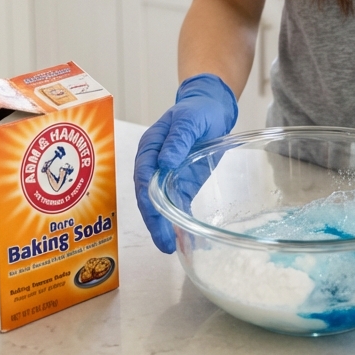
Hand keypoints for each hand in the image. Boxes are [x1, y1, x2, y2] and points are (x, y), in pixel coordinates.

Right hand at [134, 74, 237, 252]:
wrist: (211, 108)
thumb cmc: (197, 110)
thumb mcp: (189, 120)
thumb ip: (178, 139)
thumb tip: (164, 162)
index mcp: (149, 147)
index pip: (143, 176)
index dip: (147, 198)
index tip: (155, 216)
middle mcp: (153, 164)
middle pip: (147, 196)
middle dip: (153, 220)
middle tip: (163, 241)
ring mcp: (166, 176)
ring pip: (158, 204)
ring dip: (161, 225)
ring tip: (168, 246)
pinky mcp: (180, 183)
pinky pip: (174, 204)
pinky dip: (174, 220)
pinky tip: (178, 238)